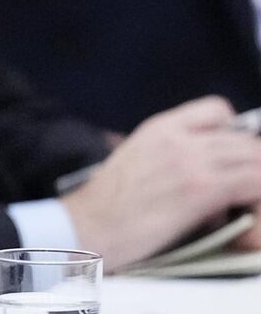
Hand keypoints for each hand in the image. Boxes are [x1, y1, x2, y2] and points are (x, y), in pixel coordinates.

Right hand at [61, 96, 260, 263]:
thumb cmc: (107, 203)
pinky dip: (257, 200)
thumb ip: (168, 152)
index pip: (217, 109)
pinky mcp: (202, 189)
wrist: (89, 224)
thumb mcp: (135, 158)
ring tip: (245, 203)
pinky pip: (254, 184)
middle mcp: (179, 138)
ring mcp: (192, 162)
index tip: (231, 155)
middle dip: (251, 165)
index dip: (234, 131)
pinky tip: (245, 216)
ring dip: (256, 182)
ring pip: (255, 159)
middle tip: (243, 190)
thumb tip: (197, 167)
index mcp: (160, 127)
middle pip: (244, 139)